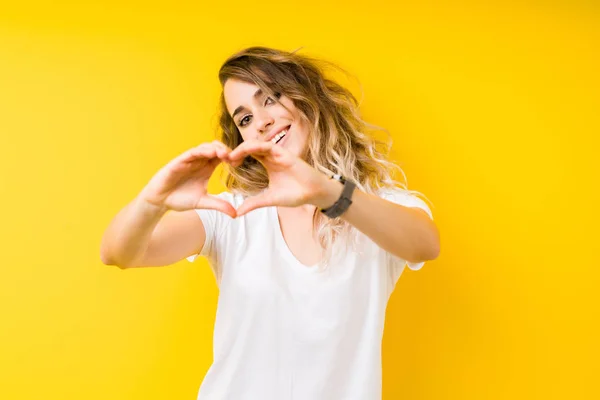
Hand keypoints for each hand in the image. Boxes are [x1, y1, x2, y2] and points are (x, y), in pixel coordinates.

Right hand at [139, 141, 236, 216]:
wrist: (160, 201)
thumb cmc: (180, 199)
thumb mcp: (203, 203)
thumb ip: (219, 205)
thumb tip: (236, 214)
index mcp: (207, 168)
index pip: (222, 157)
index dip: (232, 157)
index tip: (240, 162)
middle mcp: (199, 162)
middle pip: (216, 148)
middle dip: (226, 150)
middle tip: (236, 157)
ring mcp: (190, 160)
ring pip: (205, 147)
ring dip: (215, 148)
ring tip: (225, 154)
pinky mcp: (179, 161)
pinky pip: (192, 152)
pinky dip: (201, 151)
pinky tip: (210, 153)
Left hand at [226, 139, 342, 215]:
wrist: (313, 193)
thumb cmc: (295, 195)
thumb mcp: (269, 200)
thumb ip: (254, 203)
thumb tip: (237, 212)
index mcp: (268, 164)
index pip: (248, 156)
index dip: (236, 157)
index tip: (224, 164)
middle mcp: (271, 156)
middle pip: (249, 148)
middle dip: (235, 151)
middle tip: (222, 158)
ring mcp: (278, 153)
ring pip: (256, 144)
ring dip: (242, 148)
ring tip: (230, 155)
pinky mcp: (284, 153)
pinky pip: (267, 145)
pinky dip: (255, 146)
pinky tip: (245, 150)